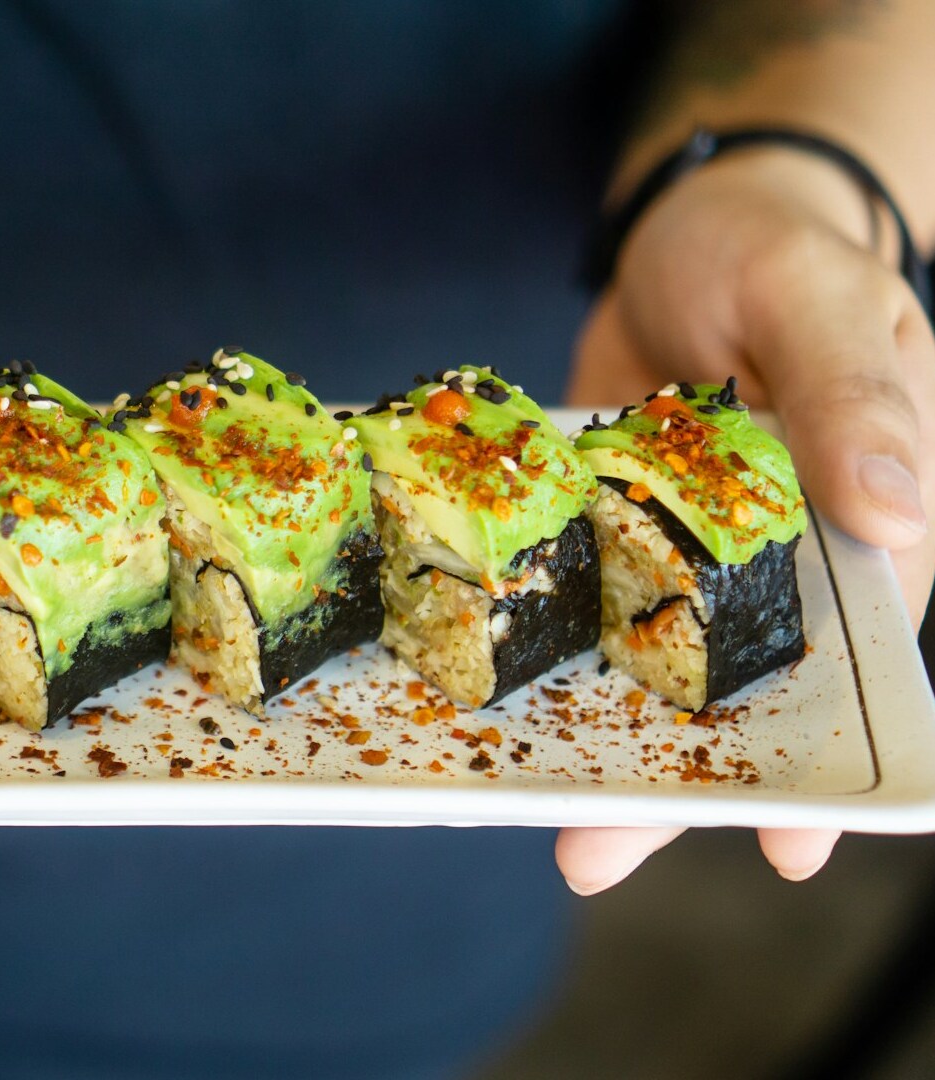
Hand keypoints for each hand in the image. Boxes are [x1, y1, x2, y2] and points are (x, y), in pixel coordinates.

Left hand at [558, 147, 933, 893]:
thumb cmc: (774, 246)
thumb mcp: (814, 298)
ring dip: (596, 740)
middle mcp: (768, 559)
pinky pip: (576, 602)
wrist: (681, 226)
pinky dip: (540, 651)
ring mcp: (676, 551)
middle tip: (591, 855)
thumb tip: (894, 504)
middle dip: (672, 782)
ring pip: (645, 666)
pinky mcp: (602, 526)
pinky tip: (493, 705)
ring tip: (535, 815)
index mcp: (858, 521)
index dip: (823, 760)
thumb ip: (853, 393)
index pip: (855, 664)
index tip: (786, 850)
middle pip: (730, 690)